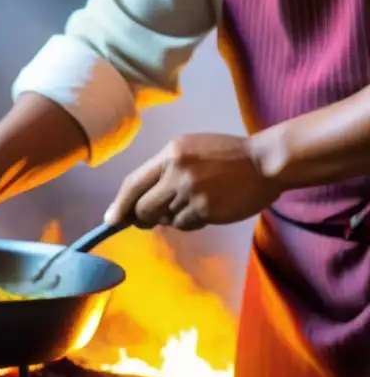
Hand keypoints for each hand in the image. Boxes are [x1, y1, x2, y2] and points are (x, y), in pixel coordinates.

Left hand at [104, 133, 282, 230]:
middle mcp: (176, 172)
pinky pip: (184, 225)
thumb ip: (163, 172)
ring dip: (173, 217)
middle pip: (143, 208)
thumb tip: (135, 203)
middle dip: (143, 218)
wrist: (266, 162)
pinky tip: (207, 209)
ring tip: (195, 201)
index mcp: (170, 153)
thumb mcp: (190, 150)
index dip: (119, 205)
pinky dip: (190, 222)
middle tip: (151, 218)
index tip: (110, 220)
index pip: (133, 183)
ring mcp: (191, 192)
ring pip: (165, 219)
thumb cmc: (226, 156)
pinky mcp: (205, 209)